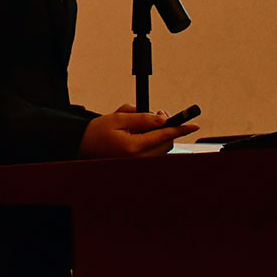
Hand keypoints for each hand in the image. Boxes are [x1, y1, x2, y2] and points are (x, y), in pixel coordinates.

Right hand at [77, 103, 198, 158]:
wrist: (83, 145)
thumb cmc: (98, 131)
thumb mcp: (119, 118)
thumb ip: (142, 118)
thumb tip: (162, 118)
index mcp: (133, 148)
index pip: (163, 136)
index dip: (180, 128)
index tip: (193, 124)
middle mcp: (138, 159)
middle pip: (166, 142)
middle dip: (167, 126)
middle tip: (158, 112)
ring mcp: (138, 164)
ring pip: (162, 148)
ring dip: (161, 133)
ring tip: (147, 122)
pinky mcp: (137, 164)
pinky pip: (155, 152)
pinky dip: (155, 140)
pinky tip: (143, 132)